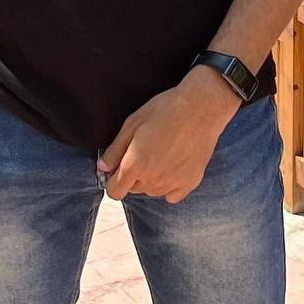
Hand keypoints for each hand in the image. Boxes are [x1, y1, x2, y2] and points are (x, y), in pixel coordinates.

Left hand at [97, 67, 240, 203]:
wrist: (201, 108)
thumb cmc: (165, 110)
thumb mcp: (133, 123)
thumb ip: (115, 149)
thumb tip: (103, 167)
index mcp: (135, 165)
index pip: (114, 191)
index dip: (112, 180)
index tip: (118, 166)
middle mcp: (152, 180)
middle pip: (133, 189)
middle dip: (132, 175)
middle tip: (143, 150)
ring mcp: (172, 184)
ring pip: (152, 191)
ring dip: (150, 179)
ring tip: (160, 153)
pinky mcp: (190, 183)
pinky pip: (172, 195)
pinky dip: (169, 185)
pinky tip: (173, 164)